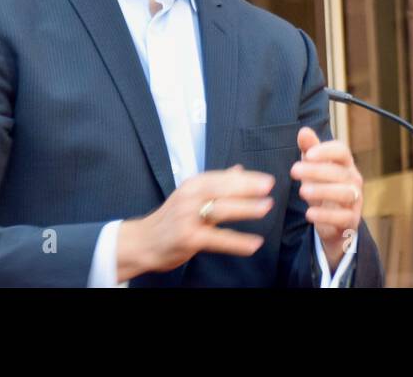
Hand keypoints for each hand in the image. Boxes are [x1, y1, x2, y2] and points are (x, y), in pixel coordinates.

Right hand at [116, 165, 273, 281]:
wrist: (142, 242)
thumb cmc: (170, 219)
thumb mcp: (190, 196)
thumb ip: (216, 184)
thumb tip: (239, 170)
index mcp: (192, 185)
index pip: (222, 177)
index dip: (246, 178)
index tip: (267, 179)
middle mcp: (189, 197)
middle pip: (222, 189)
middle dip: (247, 188)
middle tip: (269, 188)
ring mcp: (187, 218)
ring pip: (220, 210)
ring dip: (245, 209)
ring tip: (266, 208)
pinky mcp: (188, 238)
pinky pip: (217, 239)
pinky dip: (237, 241)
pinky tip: (253, 244)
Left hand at [290, 127, 362, 271]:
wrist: (333, 222)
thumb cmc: (323, 188)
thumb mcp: (314, 168)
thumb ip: (310, 149)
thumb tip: (303, 131)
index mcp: (345, 164)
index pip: (342, 151)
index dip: (326, 151)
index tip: (307, 155)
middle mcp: (353, 180)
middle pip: (340, 172)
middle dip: (316, 170)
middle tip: (293, 171)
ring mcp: (355, 201)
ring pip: (345, 193)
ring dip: (322, 191)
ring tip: (302, 191)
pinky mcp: (351, 220)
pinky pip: (343, 217)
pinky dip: (326, 216)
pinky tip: (309, 214)